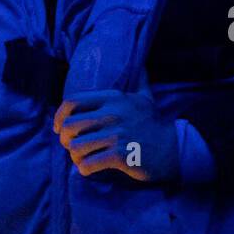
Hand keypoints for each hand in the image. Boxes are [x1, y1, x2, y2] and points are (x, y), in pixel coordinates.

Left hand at [53, 89, 179, 182]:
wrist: (174, 150)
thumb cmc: (153, 125)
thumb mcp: (146, 99)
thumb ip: (139, 81)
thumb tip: (141, 64)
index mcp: (113, 98)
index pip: (71, 102)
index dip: (58, 116)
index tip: (58, 128)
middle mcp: (113, 114)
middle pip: (69, 126)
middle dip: (65, 140)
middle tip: (71, 147)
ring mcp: (117, 135)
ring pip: (75, 147)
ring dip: (74, 157)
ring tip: (82, 159)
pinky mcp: (120, 155)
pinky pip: (87, 164)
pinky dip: (84, 169)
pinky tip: (90, 169)